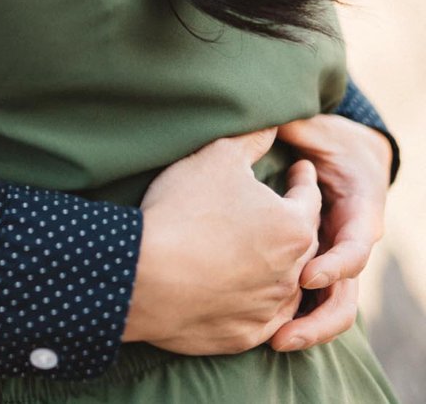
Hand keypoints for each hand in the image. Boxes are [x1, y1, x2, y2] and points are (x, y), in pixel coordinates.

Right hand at [124, 128, 321, 353]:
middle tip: (286, 207)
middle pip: (303, 242)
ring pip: (288, 283)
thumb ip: (252, 137)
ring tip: (266, 249)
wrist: (148, 277)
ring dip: (282, 265)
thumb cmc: (185, 209)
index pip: (309, 197)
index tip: (300, 169)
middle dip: (298, 221)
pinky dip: (261, 301)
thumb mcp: (218, 157)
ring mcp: (269, 309)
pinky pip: (264, 317)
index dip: (303, 178)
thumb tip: (273, 121)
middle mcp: (291, 272)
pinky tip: (249, 290)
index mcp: (293, 227)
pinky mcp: (245, 336)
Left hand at [267, 113, 391, 350]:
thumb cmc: (331, 139)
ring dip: (307, 327)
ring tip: (274, 341)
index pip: (356, 247)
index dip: (335, 263)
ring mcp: (335, 260)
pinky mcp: (316, 266)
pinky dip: (293, 317)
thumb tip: (267, 114)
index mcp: (360, 212)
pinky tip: (264, 332)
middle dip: (319, 318)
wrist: (346, 152)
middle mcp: (351, 243)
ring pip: (331, 306)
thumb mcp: (318, 129)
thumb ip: (297, 128)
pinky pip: (311, 300)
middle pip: (346, 293)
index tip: (305, 275)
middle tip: (283, 332)